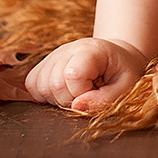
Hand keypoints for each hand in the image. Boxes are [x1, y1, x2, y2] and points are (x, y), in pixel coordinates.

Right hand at [24, 37, 147, 112]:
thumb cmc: (123, 71)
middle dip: (69, 100)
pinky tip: (62, 92)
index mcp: (90, 50)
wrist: (116, 56)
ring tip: (75, 93)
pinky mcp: (44, 64)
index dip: (82, 94)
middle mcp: (66, 50)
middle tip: (86, 95)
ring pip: (38, 85)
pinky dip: (43, 94)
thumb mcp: (126, 85)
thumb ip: (105, 99)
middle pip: (53, 84)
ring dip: (56, 98)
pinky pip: (31, 84)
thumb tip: (77, 107)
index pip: (72, 76)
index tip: (96, 92)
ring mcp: (52, 55)